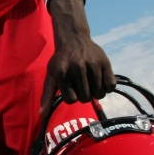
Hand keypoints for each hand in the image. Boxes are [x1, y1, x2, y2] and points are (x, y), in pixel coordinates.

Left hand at [41, 0, 114, 115]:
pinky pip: (110, 86)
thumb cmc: (60, 62)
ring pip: (98, 94)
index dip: (71, 97)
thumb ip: (46, 96)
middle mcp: (77, 67)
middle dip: (83, 95)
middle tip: (80, 85)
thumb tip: (42, 115)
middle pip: (85, 98)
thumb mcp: (50, 76)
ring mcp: (93, 64)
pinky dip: (106, 88)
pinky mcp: (105, 62)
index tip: (70, 89)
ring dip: (95, 93)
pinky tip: (99, 81)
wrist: (73, 39)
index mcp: (61, 72)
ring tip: (89, 84)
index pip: (71, 100)